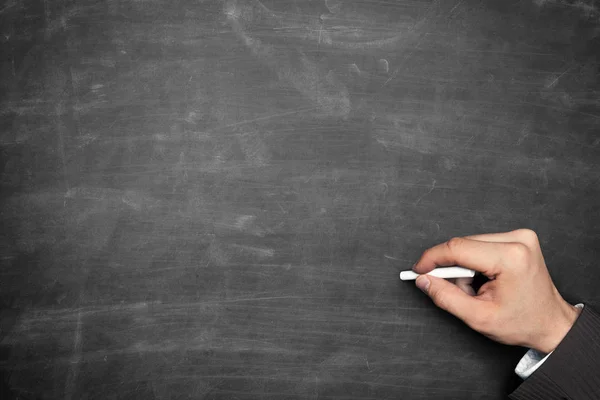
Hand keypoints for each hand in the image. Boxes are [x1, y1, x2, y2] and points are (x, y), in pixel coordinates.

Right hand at [412, 229, 580, 353]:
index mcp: (511, 257)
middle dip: (452, 268)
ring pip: (470, 243)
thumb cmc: (524, 322)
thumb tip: (423, 280)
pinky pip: (481, 244)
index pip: (458, 248)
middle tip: (456, 290)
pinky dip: (474, 262)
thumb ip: (446, 297)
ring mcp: (520, 236)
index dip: (432, 259)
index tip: (418, 270)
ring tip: (476, 288)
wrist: (552, 323)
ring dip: (464, 265)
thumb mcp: (479, 318)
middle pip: (463, 245)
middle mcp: (518, 240)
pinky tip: (483, 278)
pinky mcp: (518, 237)